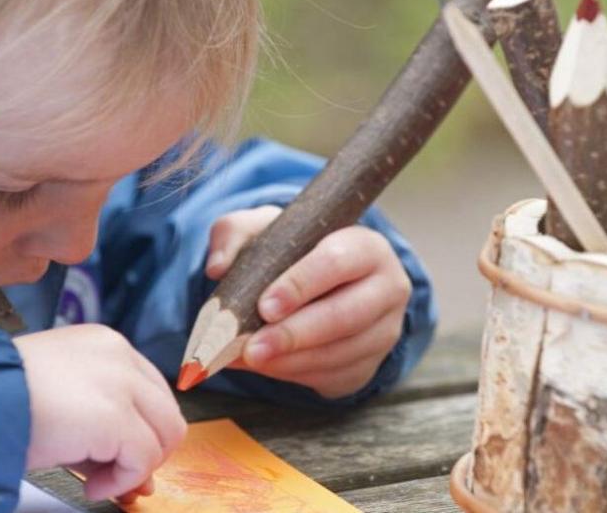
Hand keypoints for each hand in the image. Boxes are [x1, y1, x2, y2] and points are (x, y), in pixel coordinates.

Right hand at [14, 325, 185, 500]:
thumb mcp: (60, 403)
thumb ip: (104, 431)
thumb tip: (141, 475)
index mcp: (105, 345)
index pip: (151, 392)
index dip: (143, 432)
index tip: (121, 459)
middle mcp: (119, 355)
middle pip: (167, 413)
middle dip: (148, 453)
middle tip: (114, 477)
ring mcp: (120, 383)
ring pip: (166, 435)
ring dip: (135, 468)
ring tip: (96, 480)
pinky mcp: (114, 416)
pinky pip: (143, 459)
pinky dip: (121, 482)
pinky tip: (90, 486)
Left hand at [206, 206, 411, 398]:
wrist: (322, 286)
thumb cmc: (294, 253)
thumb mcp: (264, 230)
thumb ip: (235, 233)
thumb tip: (217, 266)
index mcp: (366, 246)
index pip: (338, 262)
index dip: (301, 285)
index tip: (265, 306)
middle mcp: (388, 287)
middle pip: (345, 315)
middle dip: (294, 335)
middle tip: (253, 348)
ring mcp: (384, 330)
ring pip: (340, 353)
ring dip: (290, 362)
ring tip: (249, 360)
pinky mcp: (371, 364)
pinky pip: (335, 376)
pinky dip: (296, 375)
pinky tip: (267, 367)